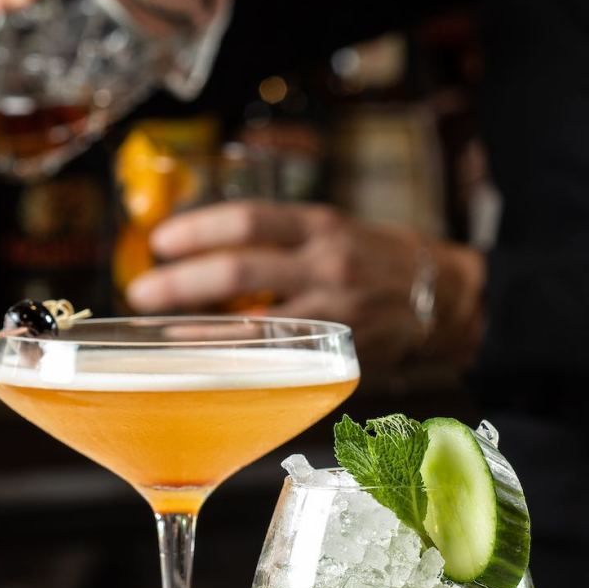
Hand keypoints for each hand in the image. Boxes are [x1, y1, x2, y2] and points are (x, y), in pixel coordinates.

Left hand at [123, 201, 484, 368]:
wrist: (447, 297)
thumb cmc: (377, 258)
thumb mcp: (334, 230)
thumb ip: (280, 240)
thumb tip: (202, 252)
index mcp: (322, 226)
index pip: (249, 220)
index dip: (198, 229)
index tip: (159, 240)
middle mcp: (327, 265)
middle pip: (240, 270)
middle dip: (181, 282)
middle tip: (140, 292)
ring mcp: (335, 314)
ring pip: (254, 326)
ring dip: (199, 334)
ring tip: (160, 335)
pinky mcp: (342, 354)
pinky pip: (279, 362)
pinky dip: (238, 364)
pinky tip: (208, 367)